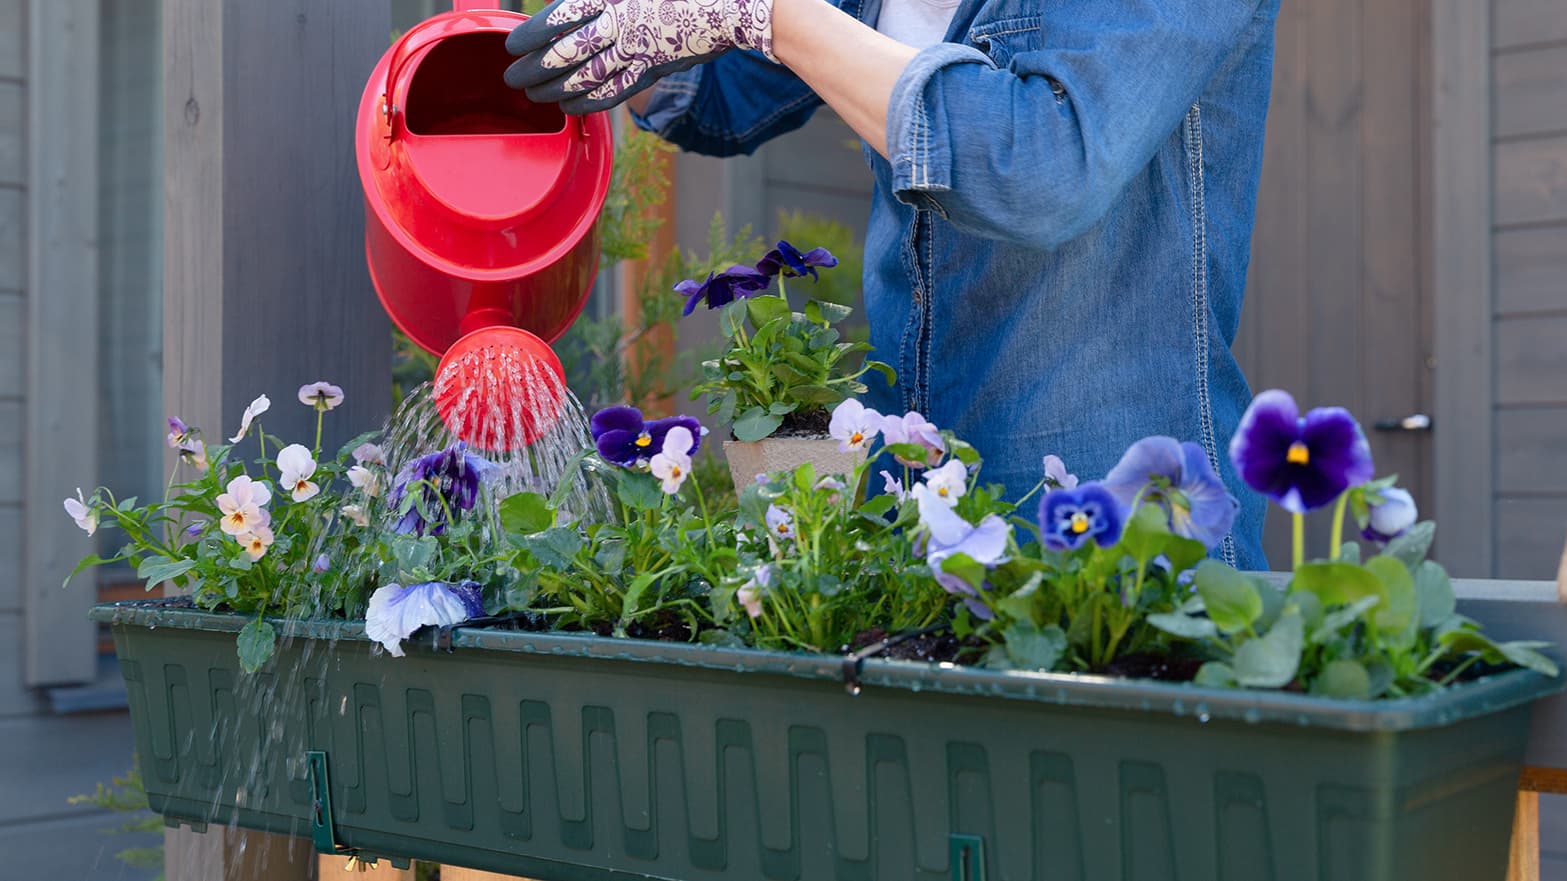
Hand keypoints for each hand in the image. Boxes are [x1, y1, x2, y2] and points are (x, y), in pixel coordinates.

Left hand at [503, 0, 774, 113]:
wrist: (736, 4)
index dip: (534, 34)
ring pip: (588, 77)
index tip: (513, 43)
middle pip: (568, 52)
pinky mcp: (655, 69)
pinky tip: (570, 106)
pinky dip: (589, 101)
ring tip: (533, 96)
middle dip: (536, 68)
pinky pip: (615, 92)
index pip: (563, 17)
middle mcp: (624, 26)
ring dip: (556, 89)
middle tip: (512, 79)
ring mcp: (640, 51)